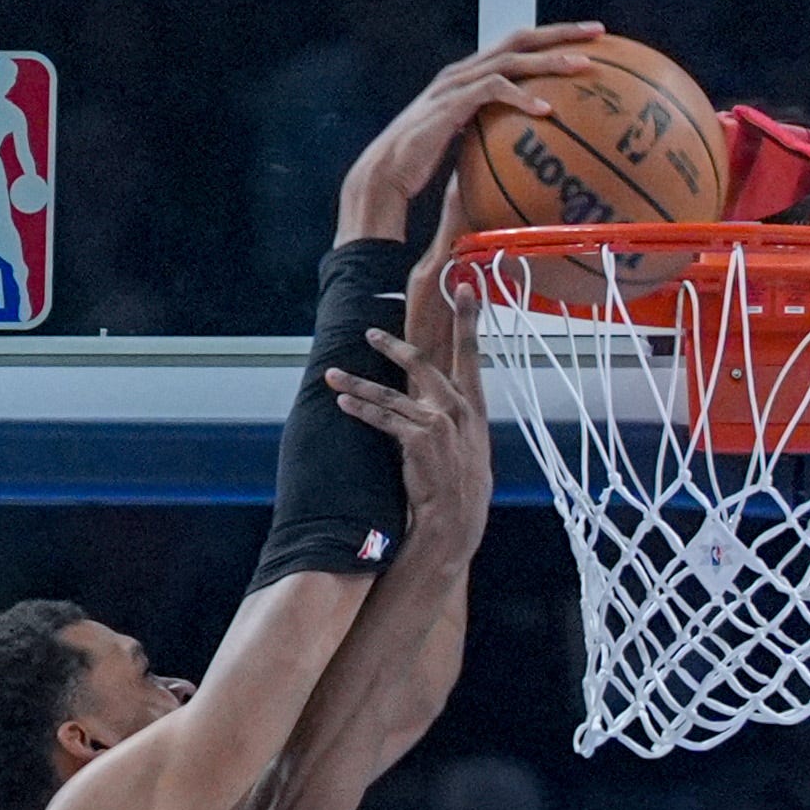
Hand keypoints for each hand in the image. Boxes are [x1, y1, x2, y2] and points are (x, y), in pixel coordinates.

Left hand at [330, 311, 486, 557]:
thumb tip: (439, 402)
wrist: (456, 520)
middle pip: (421, 363)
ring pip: (389, 393)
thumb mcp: (472, 447)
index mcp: (475, 407)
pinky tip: (342, 401)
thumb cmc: (463, 489)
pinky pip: (382, 417)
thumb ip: (457, 418)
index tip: (463, 288)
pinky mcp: (417, 439)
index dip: (468, 319)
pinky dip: (359, 408)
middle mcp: (458, 408)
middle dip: (390, 346)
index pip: (472, 354)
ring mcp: (438, 422)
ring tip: (333, 375)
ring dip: (357, 383)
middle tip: (369, 333)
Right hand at [341, 25, 605, 238]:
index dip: (551, 38)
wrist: (385, 175)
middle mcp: (463, 71)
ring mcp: (456, 85)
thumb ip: (490, 133)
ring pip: (511, 59)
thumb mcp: (464, 142)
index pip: (515, 45)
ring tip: (582, 66)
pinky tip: (546, 109)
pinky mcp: (450, 105)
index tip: (587, 41)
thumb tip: (521, 146)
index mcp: (469, 75)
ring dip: (549, 60)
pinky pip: (493, 91)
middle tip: (599, 33)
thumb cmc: (422, 165)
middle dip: (561, 32)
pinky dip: (521, 96)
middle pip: (519, 39)